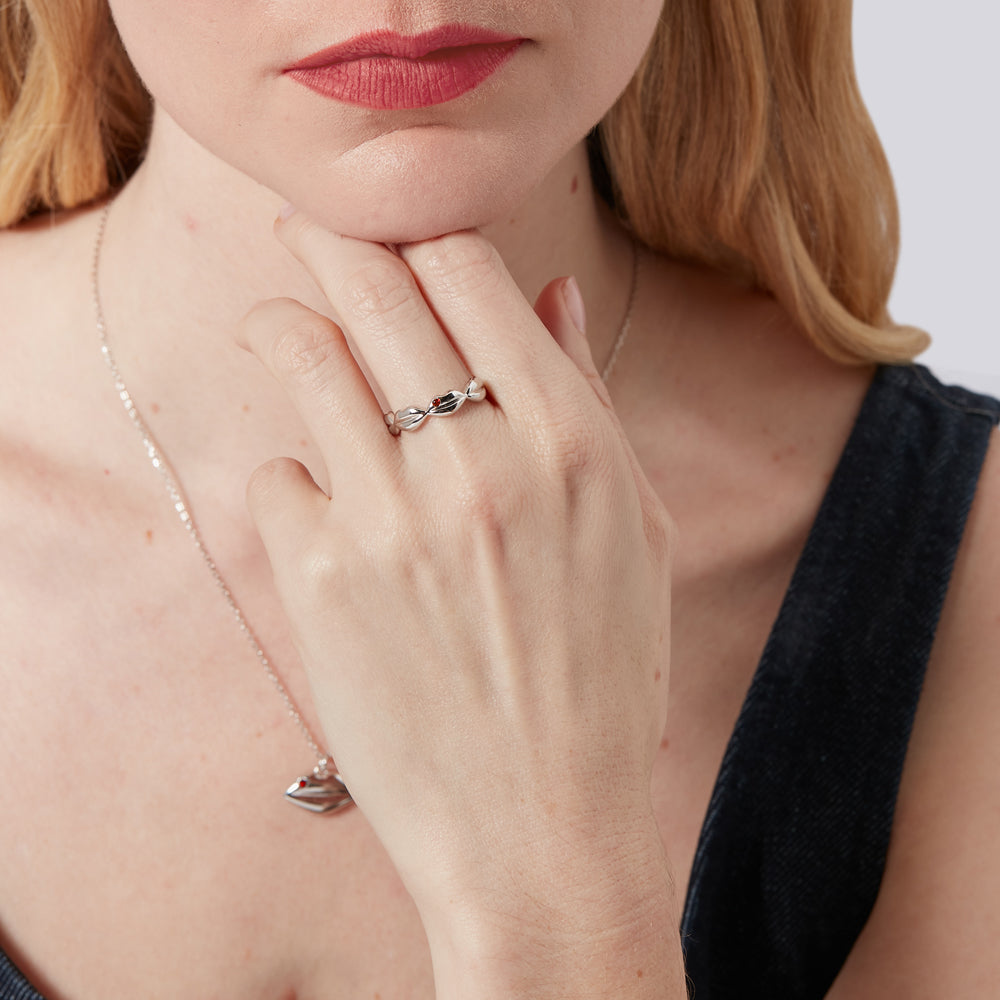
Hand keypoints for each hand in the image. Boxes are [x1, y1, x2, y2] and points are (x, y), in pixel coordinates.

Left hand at [239, 212, 680, 995]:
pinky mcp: (322, 576)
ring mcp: (395, 516)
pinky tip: (323, 509)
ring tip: (280, 331)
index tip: (393, 239)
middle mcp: (482, 462)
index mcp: (572, 439)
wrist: (543, 830)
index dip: (419, 236)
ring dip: (283, 329)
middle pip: (373, 285)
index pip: (468, 269)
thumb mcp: (632, 530)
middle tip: (302, 229)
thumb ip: (588, 398)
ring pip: (300, 352)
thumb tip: (550, 293)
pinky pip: (279, 474)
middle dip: (326, 241)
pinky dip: (294, 477)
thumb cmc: (602, 681)